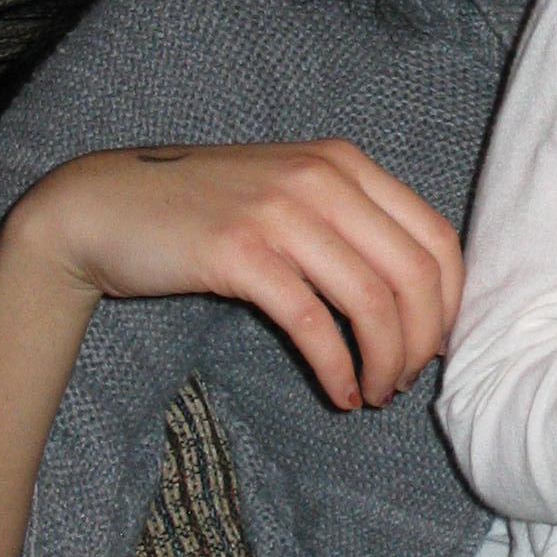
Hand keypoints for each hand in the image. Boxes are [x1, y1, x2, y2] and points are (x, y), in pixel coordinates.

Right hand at [20, 140, 462, 410]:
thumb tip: (417, 301)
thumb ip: (349, 224)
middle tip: (405, 381)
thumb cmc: (204, 210)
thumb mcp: (289, 194)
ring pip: (372, 302)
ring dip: (385, 362)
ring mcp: (281, 211)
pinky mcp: (240, 252)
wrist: (105, 206)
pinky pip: (314, 324)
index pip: (437, 237)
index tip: (435, 346)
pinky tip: (338, 394)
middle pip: (415, 274)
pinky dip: (337, 368)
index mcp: (344, 163)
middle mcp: (322, 178)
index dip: (450, 304)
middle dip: (422, 342)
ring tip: (375, 394)